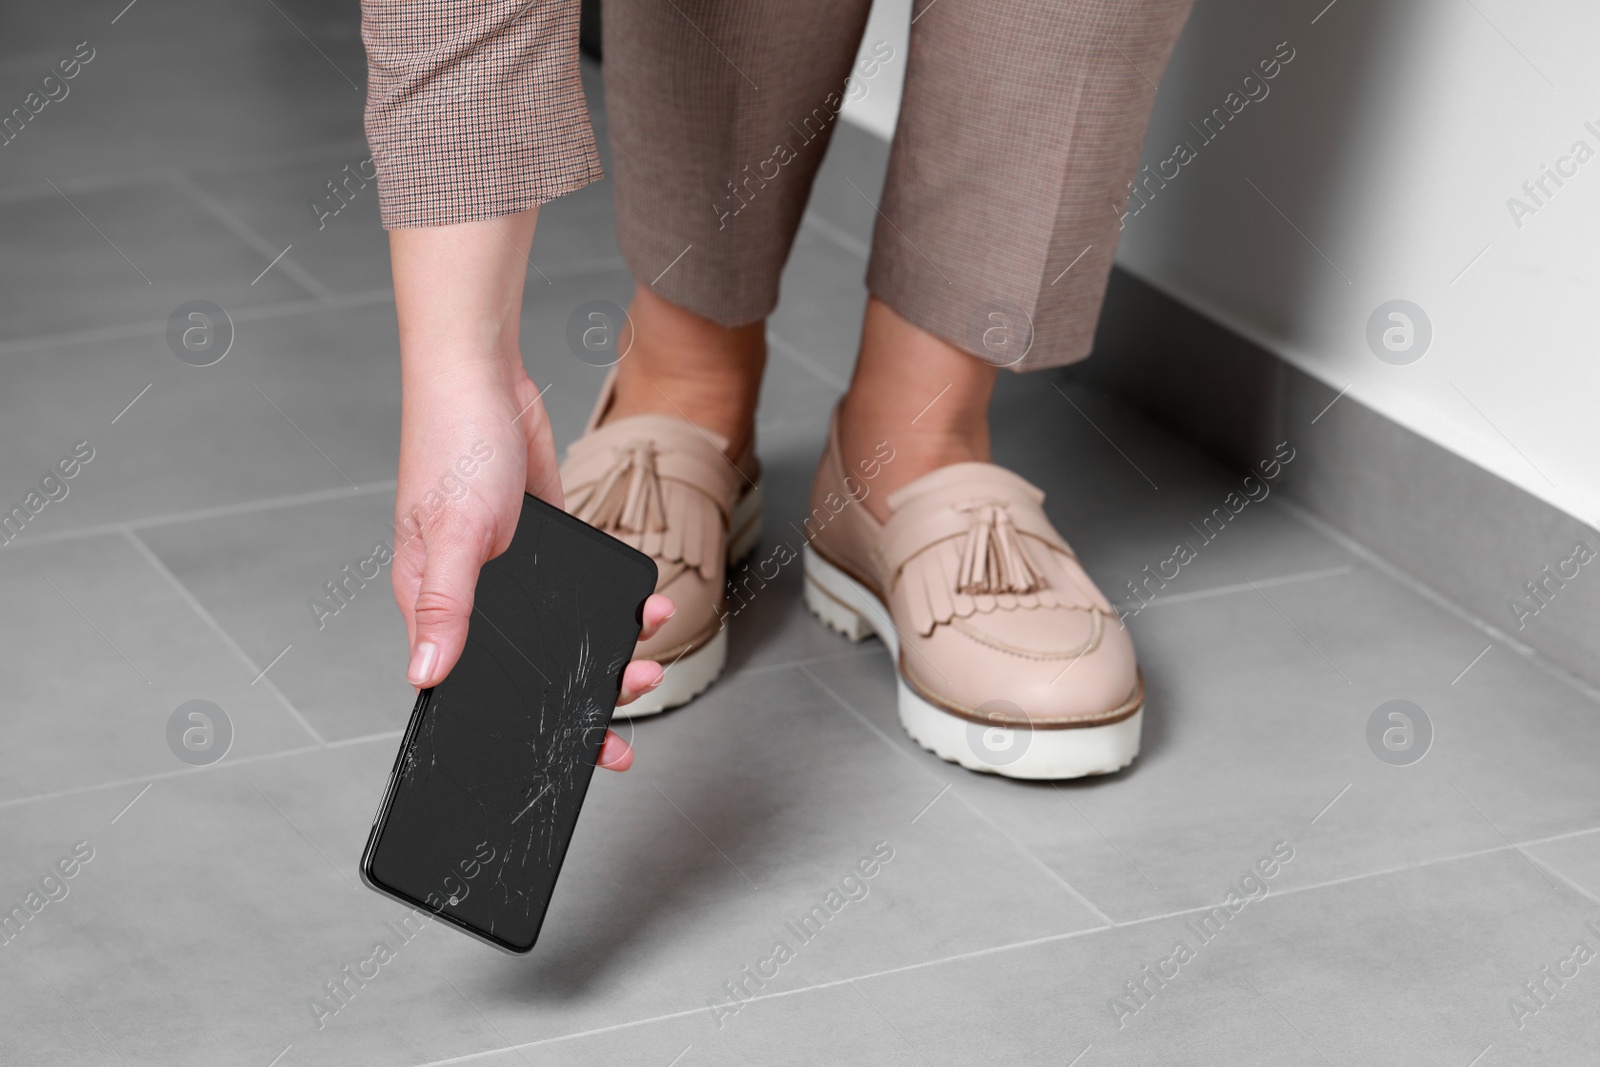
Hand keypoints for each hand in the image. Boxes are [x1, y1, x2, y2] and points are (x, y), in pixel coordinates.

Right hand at [387, 210, 670, 772]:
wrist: (486, 374)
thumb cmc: (452, 442)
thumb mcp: (452, 530)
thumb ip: (446, 606)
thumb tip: (427, 677)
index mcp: (436, 609)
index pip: (475, 692)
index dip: (522, 731)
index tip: (569, 761)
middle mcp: (474, 598)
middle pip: (531, 670)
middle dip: (584, 696)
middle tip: (633, 703)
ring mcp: (512, 573)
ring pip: (565, 634)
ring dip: (610, 647)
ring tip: (651, 646)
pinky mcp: (545, 543)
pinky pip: (584, 590)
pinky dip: (616, 602)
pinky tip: (646, 604)